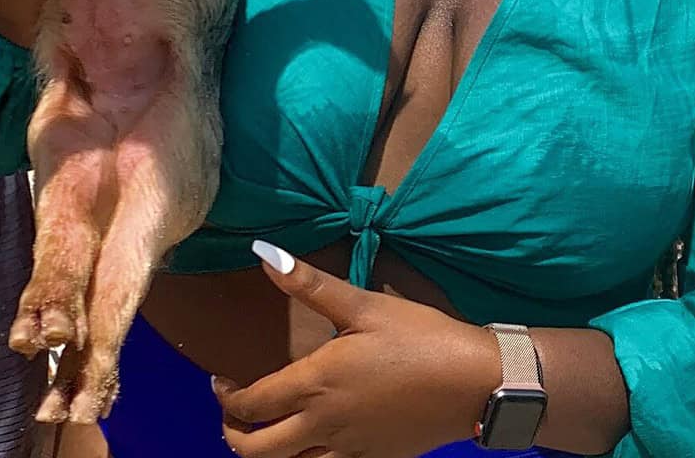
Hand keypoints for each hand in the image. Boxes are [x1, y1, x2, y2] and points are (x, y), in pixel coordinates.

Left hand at [214, 242, 500, 457]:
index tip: (221, 378)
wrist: (473, 383)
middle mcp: (322, 426)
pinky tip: (314, 438)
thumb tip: (264, 255)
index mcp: (316, 384)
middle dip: (234, 433)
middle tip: (234, 410)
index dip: (226, 396)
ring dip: (265, 452)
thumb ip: (311, 284)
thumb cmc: (419, 337)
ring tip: (268, 427)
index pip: (251, 404)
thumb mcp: (365, 305)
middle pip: (255, 451)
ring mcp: (347, 450)